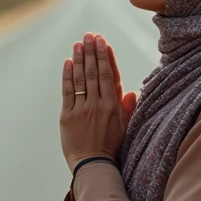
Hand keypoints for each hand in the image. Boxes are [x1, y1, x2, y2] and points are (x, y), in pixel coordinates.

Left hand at [59, 32, 137, 170]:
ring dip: (80, 59)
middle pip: (95, 73)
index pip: (110, 75)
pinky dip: (68, 76)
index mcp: (114, 106)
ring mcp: (82, 110)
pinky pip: (68, 92)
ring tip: (79, 43)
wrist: (93, 165)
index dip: (106, 57)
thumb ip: (128, 108)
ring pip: (81, 79)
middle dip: (92, 52)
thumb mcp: (125, 128)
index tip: (103, 41)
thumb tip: (133, 91)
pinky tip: (69, 62)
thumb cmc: (110, 147)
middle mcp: (98, 105)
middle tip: (90, 35)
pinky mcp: (67, 117)